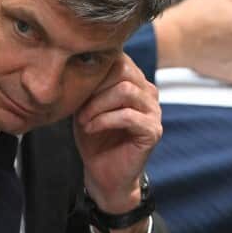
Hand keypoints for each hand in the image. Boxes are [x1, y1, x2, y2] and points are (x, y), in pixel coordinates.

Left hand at [74, 53, 160, 214]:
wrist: (103, 174)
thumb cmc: (94, 138)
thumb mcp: (86, 105)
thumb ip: (89, 83)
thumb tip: (78, 62)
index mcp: (135, 82)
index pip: (119, 58)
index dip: (95, 70)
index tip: (77, 89)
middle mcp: (148, 92)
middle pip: (123, 70)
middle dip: (95, 87)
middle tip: (79, 108)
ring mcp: (154, 111)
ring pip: (125, 91)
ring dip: (98, 105)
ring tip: (84, 120)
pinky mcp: (153, 131)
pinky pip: (128, 115)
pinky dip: (104, 120)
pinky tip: (91, 128)